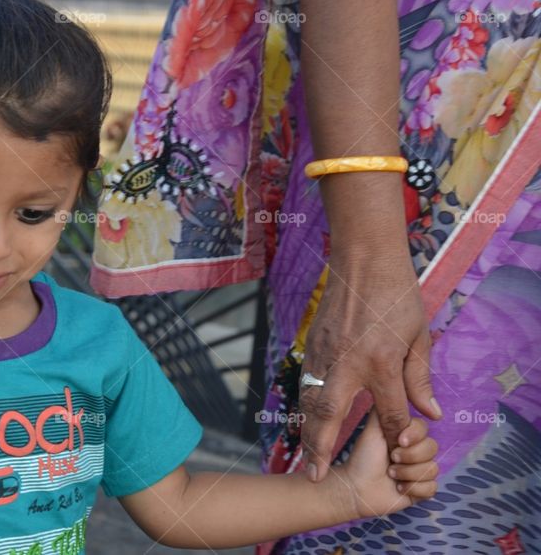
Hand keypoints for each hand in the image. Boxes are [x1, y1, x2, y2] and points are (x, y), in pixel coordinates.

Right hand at [300, 245, 441, 481]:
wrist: (362, 260)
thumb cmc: (396, 295)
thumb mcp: (418, 336)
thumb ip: (419, 378)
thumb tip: (430, 413)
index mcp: (380, 361)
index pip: (389, 410)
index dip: (396, 435)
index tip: (397, 454)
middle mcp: (347, 362)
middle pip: (329, 414)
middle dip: (319, 447)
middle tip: (314, 474)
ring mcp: (324, 353)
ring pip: (309, 400)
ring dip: (306, 430)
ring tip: (306, 456)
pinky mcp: (312, 344)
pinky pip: (305, 382)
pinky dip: (304, 404)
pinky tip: (306, 419)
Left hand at [332, 409, 438, 517]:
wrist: (355, 486)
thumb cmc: (363, 456)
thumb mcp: (374, 428)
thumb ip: (387, 409)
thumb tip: (397, 386)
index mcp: (406, 434)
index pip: (425, 428)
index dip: (415, 435)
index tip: (399, 440)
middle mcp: (416, 450)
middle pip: (433, 448)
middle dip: (410, 456)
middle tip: (391, 458)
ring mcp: (420, 470)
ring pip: (433, 469)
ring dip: (408, 473)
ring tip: (390, 474)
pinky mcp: (421, 489)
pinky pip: (432, 488)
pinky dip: (413, 488)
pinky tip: (398, 487)